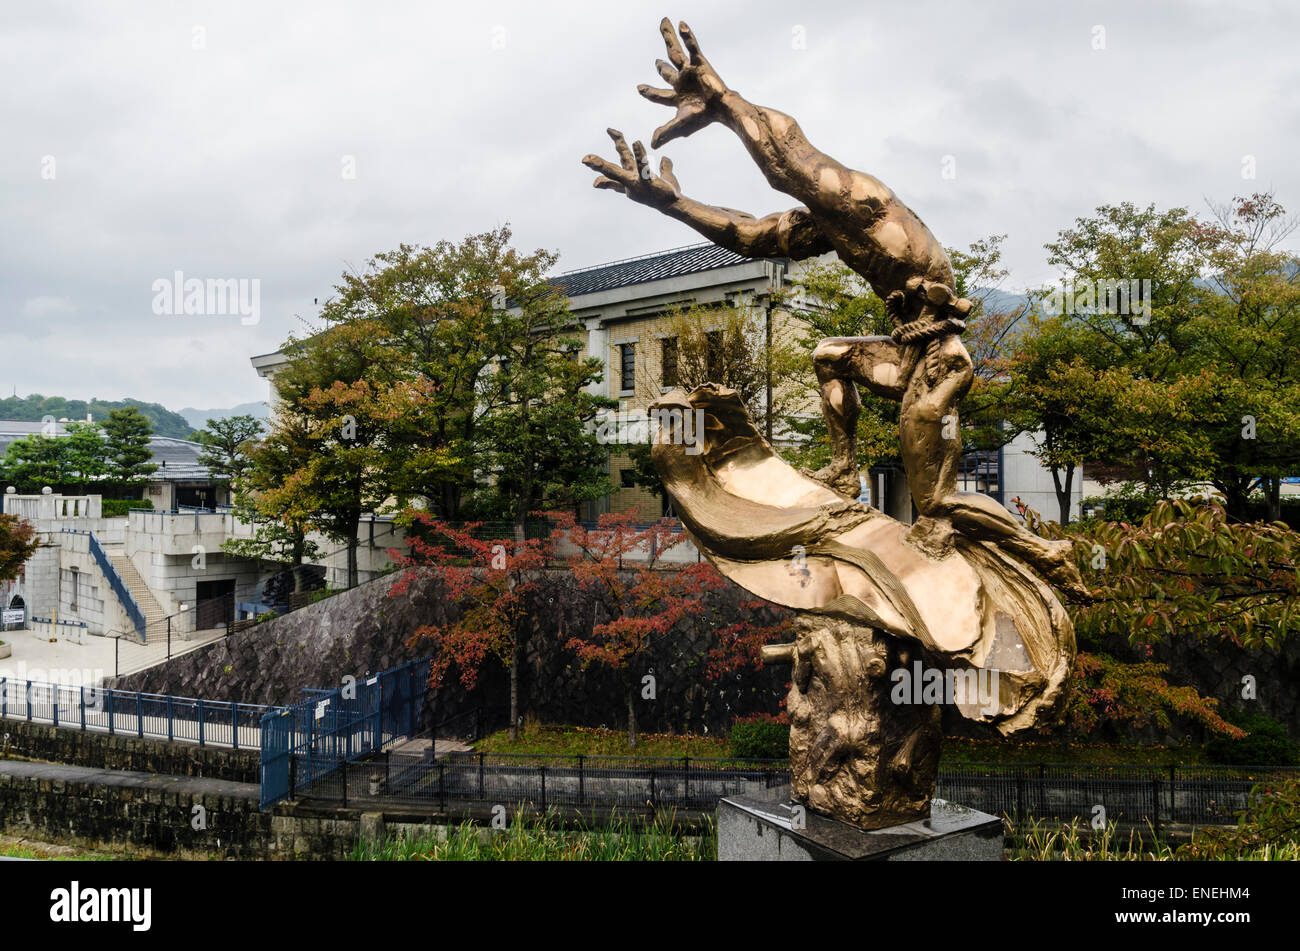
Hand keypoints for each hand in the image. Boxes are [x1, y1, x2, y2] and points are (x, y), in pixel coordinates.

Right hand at [582, 129, 682, 209]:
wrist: (672, 204)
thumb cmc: (665, 193)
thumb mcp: (662, 177)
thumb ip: (664, 166)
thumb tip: (664, 158)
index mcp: (630, 180)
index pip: (613, 178)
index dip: (603, 180)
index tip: (595, 184)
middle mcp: (630, 182)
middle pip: (611, 170)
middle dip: (597, 164)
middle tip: (584, 159)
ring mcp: (636, 183)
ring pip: (616, 172)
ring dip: (603, 165)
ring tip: (592, 158)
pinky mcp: (647, 181)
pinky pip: (642, 166)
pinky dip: (639, 154)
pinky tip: (636, 142)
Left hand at [638, 19, 727, 147]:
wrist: (721, 109)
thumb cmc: (703, 117)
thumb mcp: (680, 125)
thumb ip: (665, 132)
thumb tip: (652, 144)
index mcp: (677, 97)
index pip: (660, 94)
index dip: (649, 92)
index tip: (639, 88)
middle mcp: (682, 82)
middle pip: (667, 71)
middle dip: (660, 67)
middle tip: (655, 62)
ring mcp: (690, 71)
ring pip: (675, 52)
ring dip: (668, 38)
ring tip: (663, 21)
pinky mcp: (700, 63)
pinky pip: (692, 46)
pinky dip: (687, 35)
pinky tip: (681, 24)